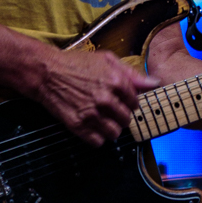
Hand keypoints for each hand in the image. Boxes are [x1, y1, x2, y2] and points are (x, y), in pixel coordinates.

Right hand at [35, 46, 158, 146]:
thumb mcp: (107, 60)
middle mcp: (106, 100)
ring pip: (114, 133)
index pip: (135, 103)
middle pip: (126, 120)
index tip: (121, 101)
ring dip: (111, 129)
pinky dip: (97, 138)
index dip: (129, 102)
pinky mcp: (77, 125)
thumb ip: (132, 74)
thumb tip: (155, 84)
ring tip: (103, 120)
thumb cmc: (77, 63)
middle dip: (121, 116)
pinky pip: (97, 142)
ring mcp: (91, 114)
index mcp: (116, 82)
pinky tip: (92, 127)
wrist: (46, 72)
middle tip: (110, 111)